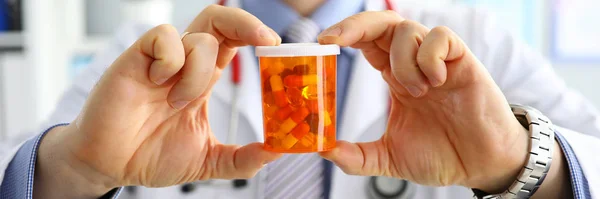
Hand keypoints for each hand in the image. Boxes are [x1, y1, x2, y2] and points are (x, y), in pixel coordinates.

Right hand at [34, 5, 281, 197]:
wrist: (111, 166)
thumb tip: (275, 153)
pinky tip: (159, 84)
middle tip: (266, 40)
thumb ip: (241, 159)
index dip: (254, 36)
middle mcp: (184, 64)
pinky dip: (171, 61)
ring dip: (199, 73)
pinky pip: (164, 38)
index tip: (276, 46)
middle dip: (246, 22)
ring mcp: (161, 60)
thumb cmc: (152, 156)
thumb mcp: (208, 161)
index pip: (232, 42)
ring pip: (199, 38)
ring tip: (178, 102)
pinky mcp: (136, 59)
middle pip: (218, 20)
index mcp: (202, 79)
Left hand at [317, 11, 531, 192]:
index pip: (366, 42)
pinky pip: (440, 37)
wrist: (481, 165)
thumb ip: (357, 157)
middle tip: (336, 41)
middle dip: (356, 26)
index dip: (344, 35)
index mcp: (394, 77)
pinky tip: (436, 83)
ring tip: (416, 93)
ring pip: (407, 30)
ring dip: (401, 61)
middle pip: (382, 23)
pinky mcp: (462, 61)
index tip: (323, 43)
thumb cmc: (441, 155)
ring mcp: (438, 60)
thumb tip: (324, 150)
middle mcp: (413, 63)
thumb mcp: (389, 159)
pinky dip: (430, 57)